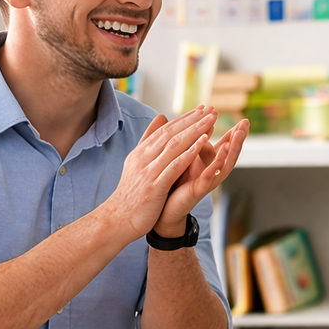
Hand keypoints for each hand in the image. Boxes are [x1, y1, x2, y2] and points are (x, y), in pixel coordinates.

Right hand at [104, 107, 217, 241]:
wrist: (117, 220)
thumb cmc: (131, 195)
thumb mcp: (137, 163)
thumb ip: (149, 141)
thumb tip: (161, 117)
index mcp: (142, 152)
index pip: (166, 130)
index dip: (185, 118)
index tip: (202, 109)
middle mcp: (144, 157)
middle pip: (172, 133)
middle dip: (193, 119)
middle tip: (211, 108)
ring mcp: (149, 171)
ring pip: (174, 145)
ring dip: (194, 131)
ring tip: (211, 120)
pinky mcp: (154, 186)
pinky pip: (174, 165)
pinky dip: (189, 152)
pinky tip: (203, 143)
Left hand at [154, 118, 249, 236]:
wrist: (163, 210)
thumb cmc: (173, 183)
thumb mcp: (184, 158)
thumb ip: (192, 143)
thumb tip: (195, 124)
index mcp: (207, 163)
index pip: (225, 146)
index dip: (234, 134)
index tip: (244, 121)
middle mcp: (211, 172)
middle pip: (229, 154)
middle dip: (238, 139)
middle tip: (246, 124)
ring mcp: (206, 182)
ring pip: (223, 165)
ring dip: (231, 151)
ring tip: (237, 137)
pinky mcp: (198, 191)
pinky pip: (208, 178)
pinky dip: (214, 169)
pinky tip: (219, 161)